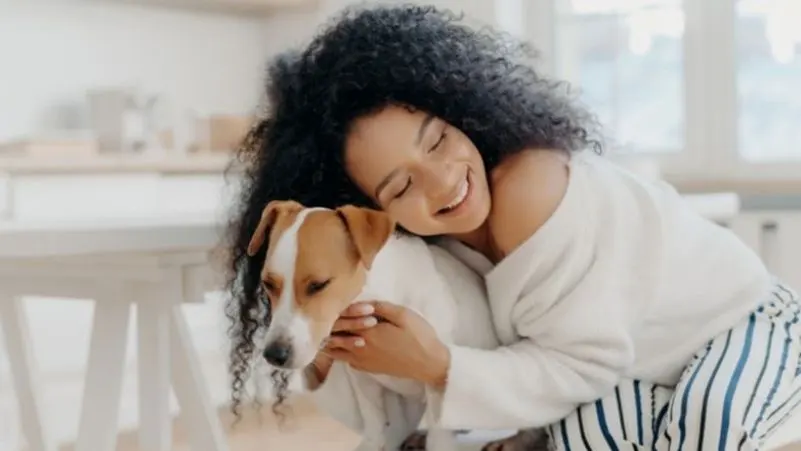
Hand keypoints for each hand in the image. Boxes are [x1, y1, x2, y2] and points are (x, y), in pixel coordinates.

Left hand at [324, 301, 450, 387]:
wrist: (428, 363)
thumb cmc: (418, 336)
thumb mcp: (403, 314)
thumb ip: (380, 307)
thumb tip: (362, 302)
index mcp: (367, 332)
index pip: (340, 319)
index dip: (336, 310)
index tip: (336, 301)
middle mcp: (359, 348)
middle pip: (333, 336)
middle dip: (329, 325)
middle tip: (329, 314)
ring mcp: (361, 361)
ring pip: (334, 351)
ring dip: (330, 339)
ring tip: (330, 330)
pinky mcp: (367, 368)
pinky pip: (344, 360)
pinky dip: (339, 351)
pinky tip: (344, 344)